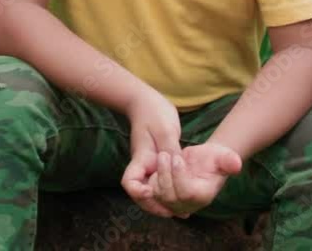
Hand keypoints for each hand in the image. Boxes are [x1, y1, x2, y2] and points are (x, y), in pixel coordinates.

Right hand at [121, 87, 184, 217]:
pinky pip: (158, 181)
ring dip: (161, 201)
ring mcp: (148, 164)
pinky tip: (182, 197)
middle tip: (173, 212)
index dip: (138, 193)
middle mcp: (143, 165)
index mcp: (141, 158)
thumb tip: (179, 169)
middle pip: (140, 194)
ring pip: (150, 190)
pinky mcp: (155, 162)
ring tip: (181, 211)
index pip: (130, 183)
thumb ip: (172, 150)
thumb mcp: (166, 129)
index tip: (151, 192)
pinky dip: (166, 190)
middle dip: (154, 205)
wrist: (145, 100)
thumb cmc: (153, 112)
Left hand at [145, 141, 242, 216]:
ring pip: (159, 195)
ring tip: (162, 156)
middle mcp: (188, 205)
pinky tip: (157, 165)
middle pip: (170, 196)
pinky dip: (151, 181)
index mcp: (202, 196)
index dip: (179, 176)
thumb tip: (237, 163)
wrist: (204, 161)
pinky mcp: (164, 199)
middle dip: (165, 174)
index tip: (177, 157)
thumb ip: (229, 160)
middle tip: (165, 154)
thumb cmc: (215, 159)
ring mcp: (175, 204)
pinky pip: (151, 194)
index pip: (186, 193)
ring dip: (158, 175)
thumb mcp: (223, 156)